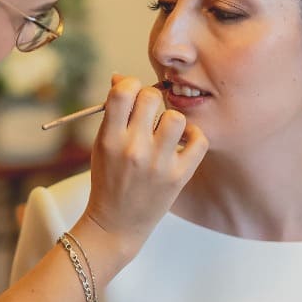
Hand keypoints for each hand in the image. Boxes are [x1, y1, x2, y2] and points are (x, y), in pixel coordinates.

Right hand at [74, 77, 207, 270]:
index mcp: (110, 139)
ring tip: (166, 132)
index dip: (130, 86)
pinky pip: (199, 140)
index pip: (123, 91)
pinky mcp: (178, 177)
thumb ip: (114, 113)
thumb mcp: (101, 145)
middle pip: (151, 98)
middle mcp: (134, 149)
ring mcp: (158, 164)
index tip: (132, 96)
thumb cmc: (108, 180)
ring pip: (176, 117)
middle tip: (149, 114)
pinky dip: (194, 137)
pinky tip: (183, 143)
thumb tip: (121, 78)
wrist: (116, 224)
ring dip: (172, 120)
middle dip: (151, 101)